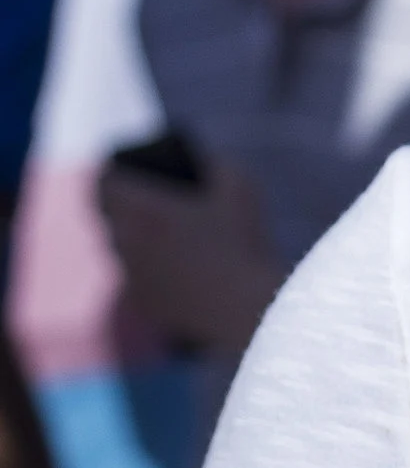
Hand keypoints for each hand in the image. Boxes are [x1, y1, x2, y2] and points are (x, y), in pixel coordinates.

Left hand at [100, 156, 284, 363]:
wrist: (247, 307)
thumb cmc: (244, 243)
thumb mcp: (240, 187)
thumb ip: (216, 164)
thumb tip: (203, 160)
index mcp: (145, 209)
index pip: (104, 183)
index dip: (111, 173)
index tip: (121, 170)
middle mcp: (128, 242)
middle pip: (107, 215)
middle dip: (119, 203)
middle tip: (136, 197)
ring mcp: (132, 275)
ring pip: (119, 247)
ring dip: (131, 236)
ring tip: (154, 230)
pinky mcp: (143, 301)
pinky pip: (134, 277)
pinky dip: (145, 267)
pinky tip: (170, 265)